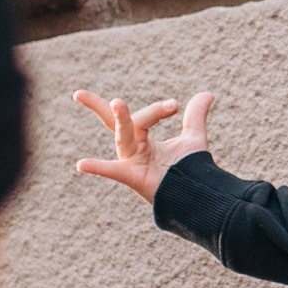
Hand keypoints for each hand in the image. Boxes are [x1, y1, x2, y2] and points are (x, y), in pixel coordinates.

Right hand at [73, 88, 213, 203]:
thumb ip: (195, 115)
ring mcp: (131, 164)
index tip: (175, 105)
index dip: (157, 109)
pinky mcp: (133, 178)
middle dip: (98, 107)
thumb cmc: (190, 170)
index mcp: (143, 139)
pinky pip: (113, 172)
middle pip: (116, 124)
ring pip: (123, 138)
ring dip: (122, 120)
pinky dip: (98, 168)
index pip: (141, 117)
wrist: (199, 194)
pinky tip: (82, 164)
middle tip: (79, 94)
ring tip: (117, 102)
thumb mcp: (193, 137)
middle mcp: (133, 150)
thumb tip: (208, 93)